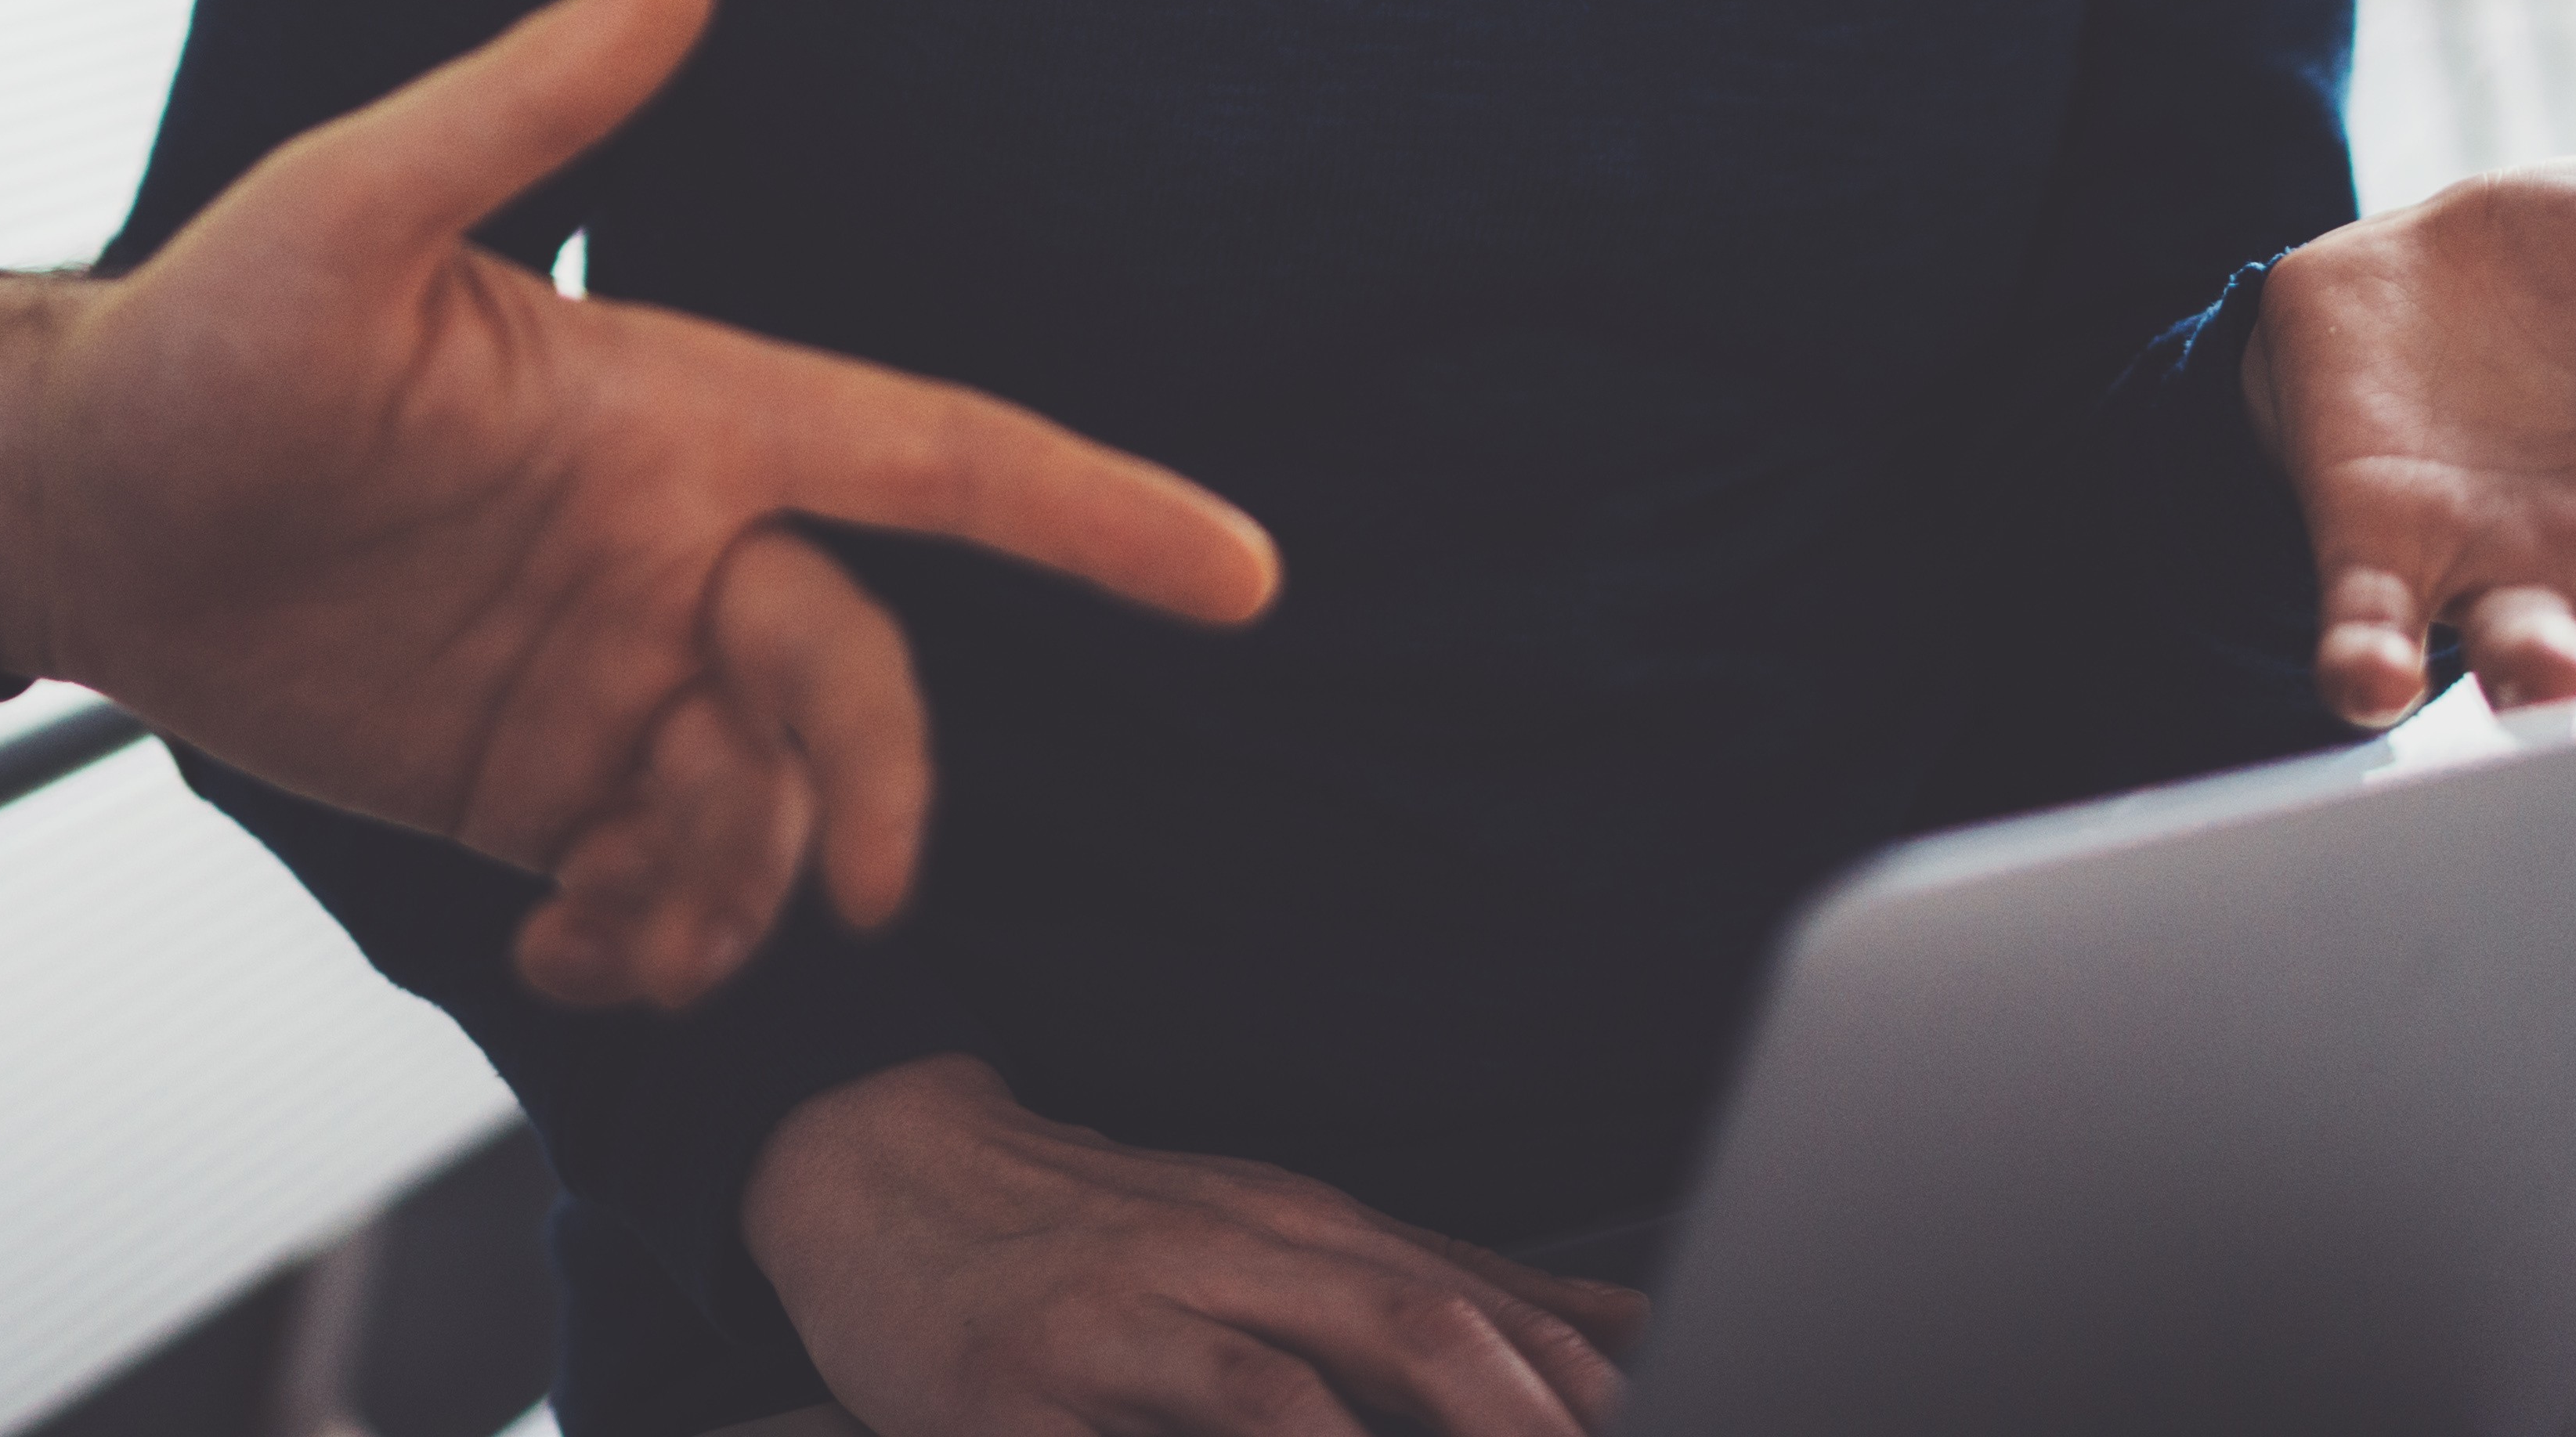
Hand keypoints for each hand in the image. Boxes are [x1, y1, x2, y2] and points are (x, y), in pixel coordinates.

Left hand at [0, 0, 1280, 1007]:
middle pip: (861, 676)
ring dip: (739, 888)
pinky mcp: (536, 784)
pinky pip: (665, 889)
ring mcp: (613, 671)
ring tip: (607, 927)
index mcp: (677, 414)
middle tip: (842, 895)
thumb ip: (525, 100)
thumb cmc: (199, 330)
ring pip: (771, 803)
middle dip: (876, 786)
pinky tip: (560, 958)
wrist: (65, 502)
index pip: (933, 456)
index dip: (1093, 512)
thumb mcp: (346, 207)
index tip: (1245, 573)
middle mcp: (675, 545)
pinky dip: (652, 946)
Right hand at [747, 1057, 1648, 1436]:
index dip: (1590, 1378)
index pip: (1484, 1300)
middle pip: (1420, 1320)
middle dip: (1531, 1411)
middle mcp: (1238, 1250)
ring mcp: (1138, 1307)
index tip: (1696, 1406)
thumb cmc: (1098, 1231)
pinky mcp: (1038, 1378)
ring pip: (1304, 1373)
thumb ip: (1440, 1289)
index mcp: (1307, 1230)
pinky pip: (1173, 1427)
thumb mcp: (1276, 1236)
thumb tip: (1626, 1334)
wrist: (879, 1165)